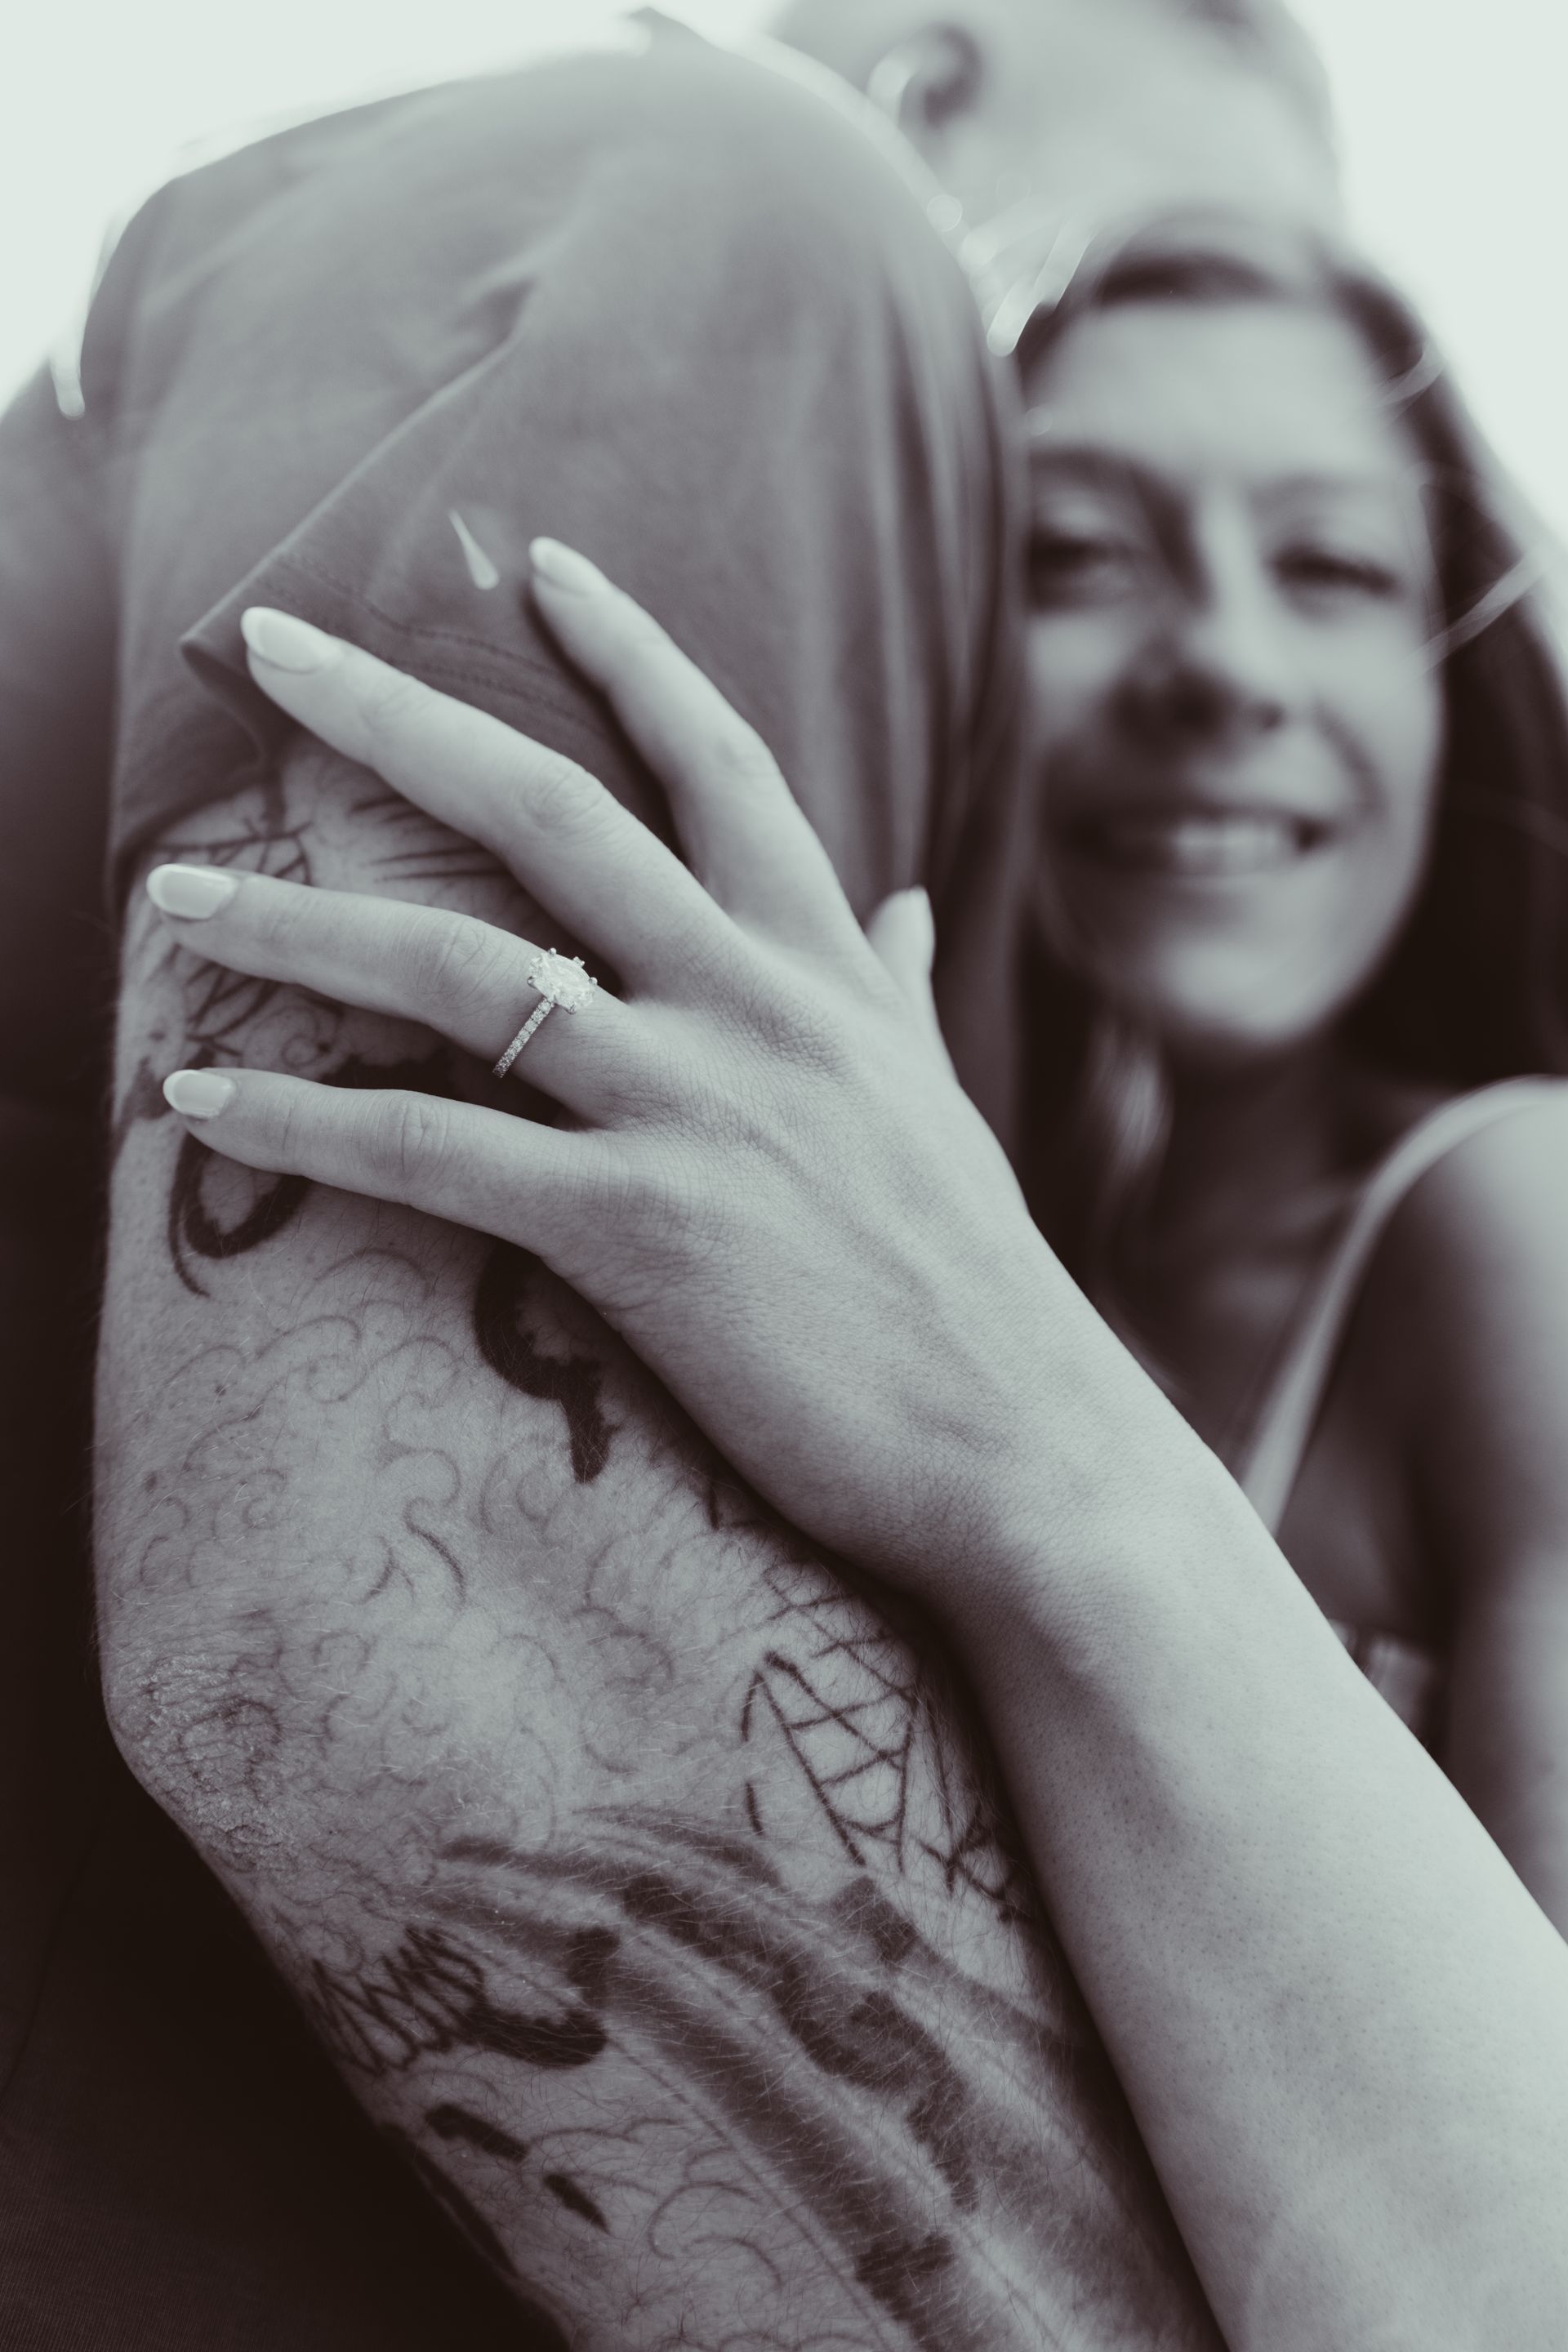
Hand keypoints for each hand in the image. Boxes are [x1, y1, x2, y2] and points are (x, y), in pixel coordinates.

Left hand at [148, 542, 1083, 1595]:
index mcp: (829, 968)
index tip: (538, 562)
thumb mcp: (938, 1107)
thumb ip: (895, 995)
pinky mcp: (642, 1231)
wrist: (1023, 1447)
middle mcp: (758, 1007)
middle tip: (268, 642)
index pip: (722, 764)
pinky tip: (199, 1106)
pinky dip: (304, 1127)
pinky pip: (434, 1152)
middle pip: (555, 813)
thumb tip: (909, 911)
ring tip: (174, 896)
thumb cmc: (974, 1286)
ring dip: (298, 924)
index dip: (628, 651)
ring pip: (462, 972)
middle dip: (398, 715)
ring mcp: (699, 1109)